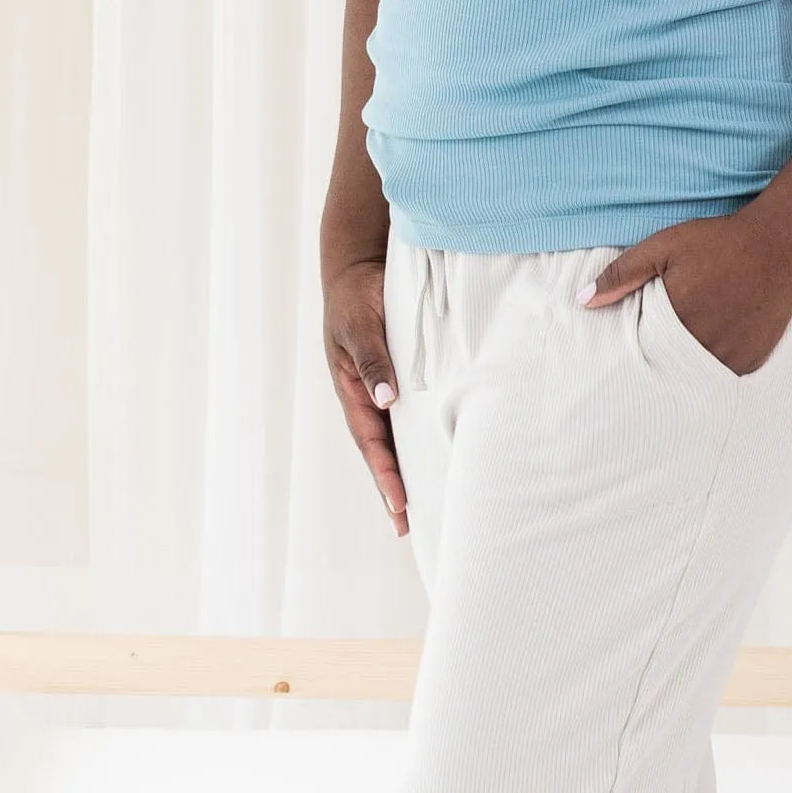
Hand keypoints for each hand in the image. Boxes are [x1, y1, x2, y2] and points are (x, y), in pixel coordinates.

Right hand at [322, 252, 409, 535]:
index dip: (385, 475)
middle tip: (408, 526)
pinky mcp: (401, 376)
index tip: (399, 504)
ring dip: (409, 468)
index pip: (370, 442)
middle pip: (382, 450)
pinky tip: (440, 455)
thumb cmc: (356, 296)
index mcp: (351, 389)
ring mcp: (383, 389)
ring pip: (397, 437)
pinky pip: (412, 414)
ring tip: (425, 505)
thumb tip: (385, 401)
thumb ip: (373, 360)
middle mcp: (368, 396)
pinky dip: (422, 438)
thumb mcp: (360, 326)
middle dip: (394, 487)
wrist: (360, 265)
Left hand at [581, 210, 791, 376]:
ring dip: (683, 365)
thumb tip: (583, 301)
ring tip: (683, 347)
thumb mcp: (664, 247)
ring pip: (693, 374)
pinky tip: (710, 345)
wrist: (781, 245)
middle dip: (656, 359)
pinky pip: (721, 374)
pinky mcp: (750, 361)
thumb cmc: (721, 242)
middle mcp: (701, 347)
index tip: (626, 345)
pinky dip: (712, 364)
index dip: (632, 347)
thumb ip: (622, 275)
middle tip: (653, 349)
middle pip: (665, 366)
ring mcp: (728, 358)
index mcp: (673, 321)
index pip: (638, 351)